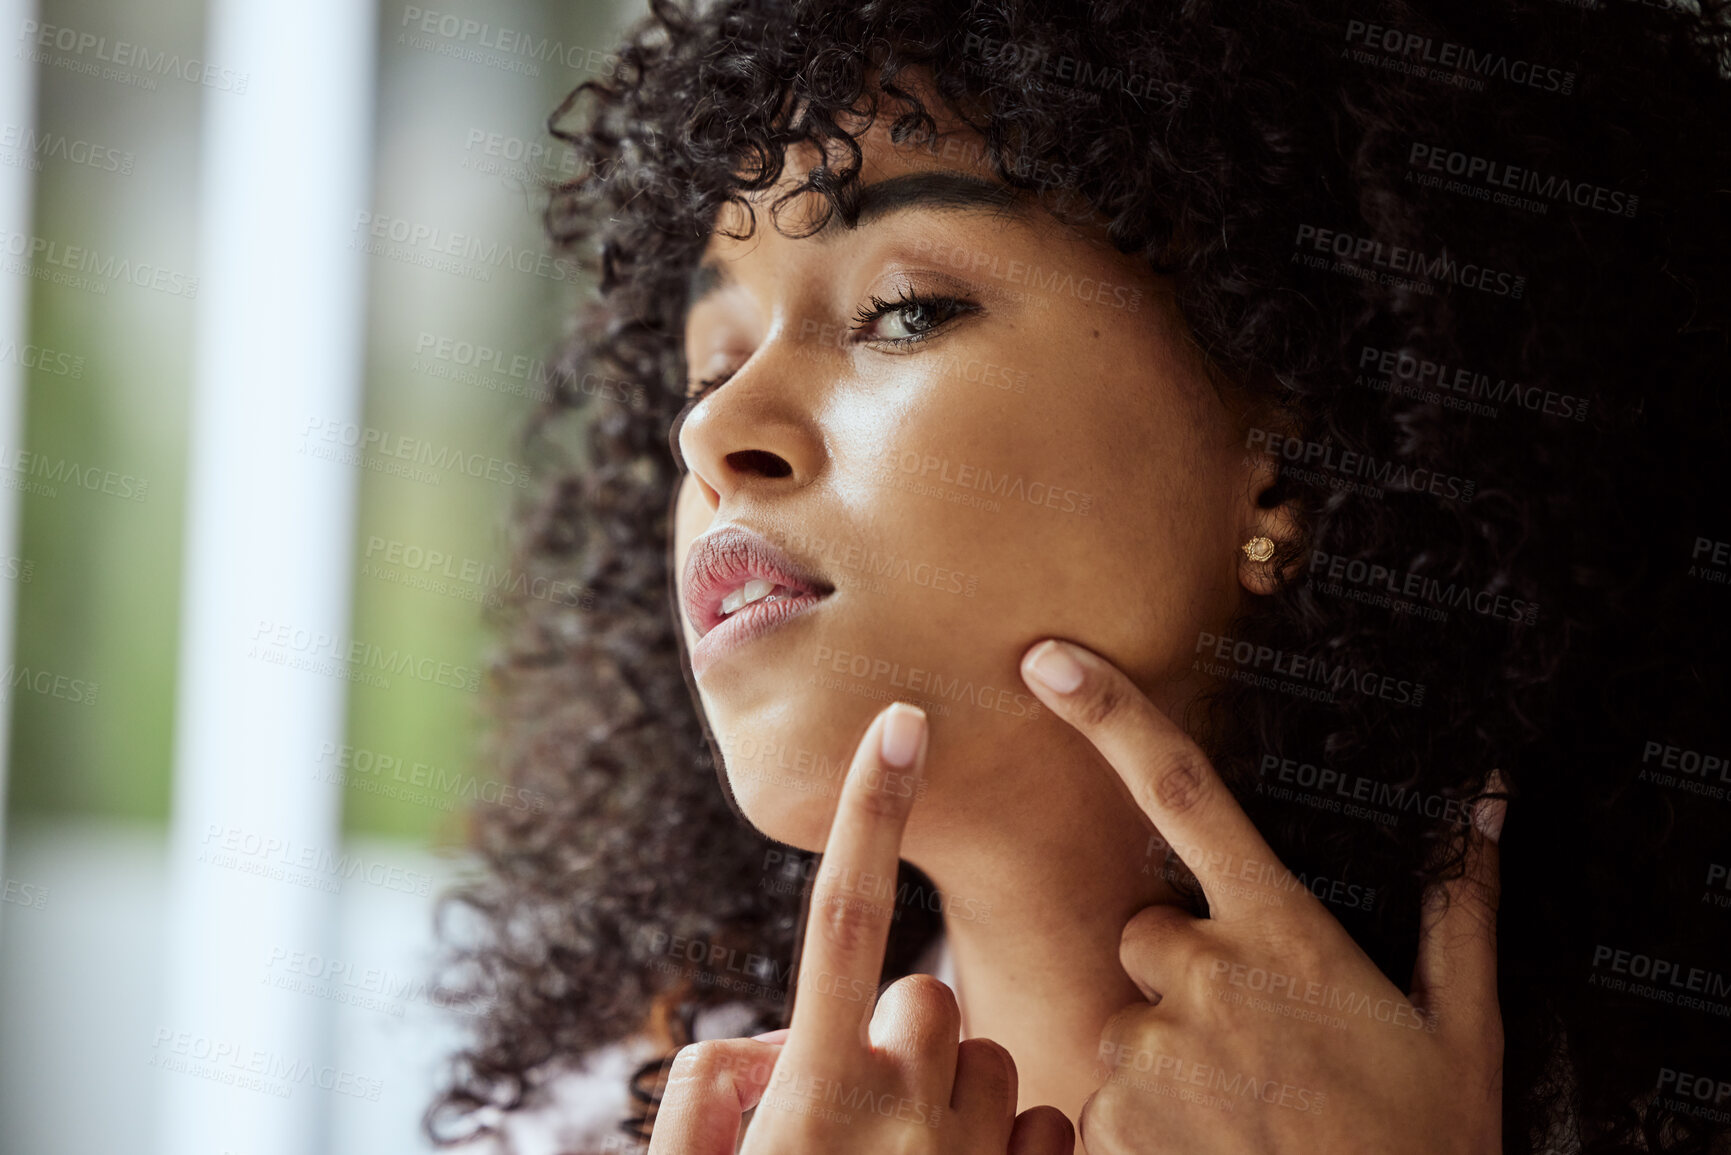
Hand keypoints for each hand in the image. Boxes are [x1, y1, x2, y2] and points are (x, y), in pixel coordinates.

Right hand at [647, 701, 1075, 1154]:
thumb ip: (707, 1092)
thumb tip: (773, 1043)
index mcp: (817, 1097)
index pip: (846, 920)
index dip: (871, 812)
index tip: (902, 721)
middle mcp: (905, 1118)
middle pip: (928, 999)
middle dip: (900, 1032)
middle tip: (857, 1118)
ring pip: (990, 1060)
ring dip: (956, 1096)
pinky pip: (1047, 1123)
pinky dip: (1011, 1146)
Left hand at [1019, 639, 1504, 1153]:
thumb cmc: (1426, 1146)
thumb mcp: (1461, 1029)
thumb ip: (1458, 907)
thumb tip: (1484, 797)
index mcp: (1283, 933)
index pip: (1183, 792)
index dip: (1110, 715)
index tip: (1047, 660)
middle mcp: (1204, 978)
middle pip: (1146, 932)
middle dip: (1181, 974)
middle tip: (1256, 1048)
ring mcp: (1152, 1054)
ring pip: (1127, 1023)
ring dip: (1167, 1058)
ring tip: (1244, 1117)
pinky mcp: (1111, 1126)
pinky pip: (1102, 1101)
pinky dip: (1142, 1127)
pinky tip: (1210, 1152)